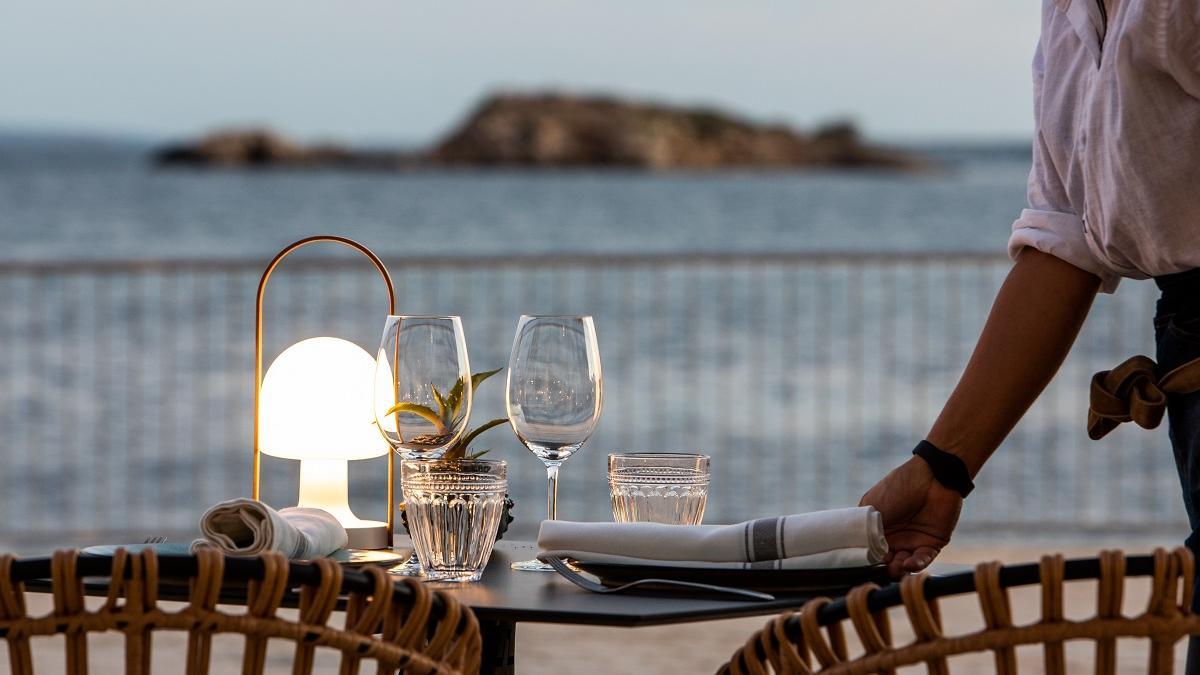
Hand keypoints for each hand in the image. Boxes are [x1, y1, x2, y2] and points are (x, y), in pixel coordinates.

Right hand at [859, 457, 962, 577]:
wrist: (930, 477)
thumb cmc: (897, 487)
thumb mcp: (873, 507)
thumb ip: (865, 530)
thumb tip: (858, 553)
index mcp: (877, 528)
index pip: (870, 551)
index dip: (867, 559)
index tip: (864, 566)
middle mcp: (894, 537)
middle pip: (886, 562)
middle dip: (883, 568)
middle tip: (881, 570)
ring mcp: (912, 541)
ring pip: (903, 564)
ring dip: (899, 569)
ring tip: (897, 566)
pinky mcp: (931, 544)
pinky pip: (923, 560)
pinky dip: (916, 564)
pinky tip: (910, 563)